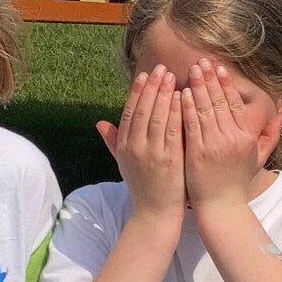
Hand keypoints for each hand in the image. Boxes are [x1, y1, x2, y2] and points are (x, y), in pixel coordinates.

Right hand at [96, 65, 184, 220]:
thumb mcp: (123, 163)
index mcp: (123, 147)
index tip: (144, 76)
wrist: (154, 214)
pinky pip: (172, 130)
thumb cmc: (142, 187)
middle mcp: (135, 148)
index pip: (128, 113)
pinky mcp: (169, 160)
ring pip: (157, 117)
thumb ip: (113, 141)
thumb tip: (99, 122)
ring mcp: (152, 154)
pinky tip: (181, 98)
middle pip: (143, 111)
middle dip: (152, 87)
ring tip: (171, 76)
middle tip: (160, 68)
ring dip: (164, 94)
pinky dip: (176, 112)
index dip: (136, 93)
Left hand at [181, 58, 265, 214]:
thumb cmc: (236, 181)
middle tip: (201, 61)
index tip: (219, 68)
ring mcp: (215, 145)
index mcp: (246, 136)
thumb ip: (269, 136)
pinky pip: (192, 125)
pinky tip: (181, 94)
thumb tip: (279, 117)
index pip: (236, 103)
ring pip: (205, 109)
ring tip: (191, 71)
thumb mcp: (257, 158)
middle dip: (210, 79)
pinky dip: (187, 108)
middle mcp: (232, 137)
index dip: (226, 84)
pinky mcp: (198, 153)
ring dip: (198, 88)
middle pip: (220, 101)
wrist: (222, 206)